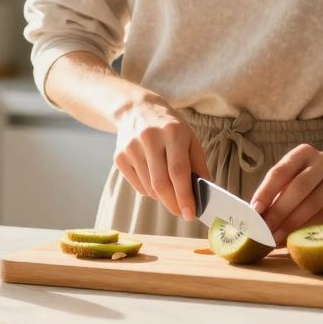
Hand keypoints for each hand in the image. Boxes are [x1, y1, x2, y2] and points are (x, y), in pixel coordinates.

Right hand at [113, 97, 211, 220]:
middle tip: (181, 212)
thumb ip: (199, 164)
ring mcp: (131, 148)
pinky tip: (153, 181)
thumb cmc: (170, 127)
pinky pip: (137, 185)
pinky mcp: (119, 157)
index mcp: (172, 132)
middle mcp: (149, 138)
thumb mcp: (190, 138)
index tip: (190, 214)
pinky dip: (148, 191)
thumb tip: (203, 193)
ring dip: (162, 197)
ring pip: (149, 187)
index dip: (184, 196)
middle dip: (173, 203)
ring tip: (169, 190)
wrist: (137, 109)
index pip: (178, 171)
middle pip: (161, 183)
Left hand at [251, 144, 322, 244]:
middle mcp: (322, 162)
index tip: (255, 211)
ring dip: (292, 224)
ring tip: (276, 238)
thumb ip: (278, 191)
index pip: (280, 172)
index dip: (266, 192)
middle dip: (279, 212)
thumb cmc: (312, 178)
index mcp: (303, 153)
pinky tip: (295, 238)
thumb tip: (257, 216)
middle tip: (264, 230)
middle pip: (298, 188)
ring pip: (313, 204)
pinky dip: (308, 228)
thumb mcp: (296, 175)